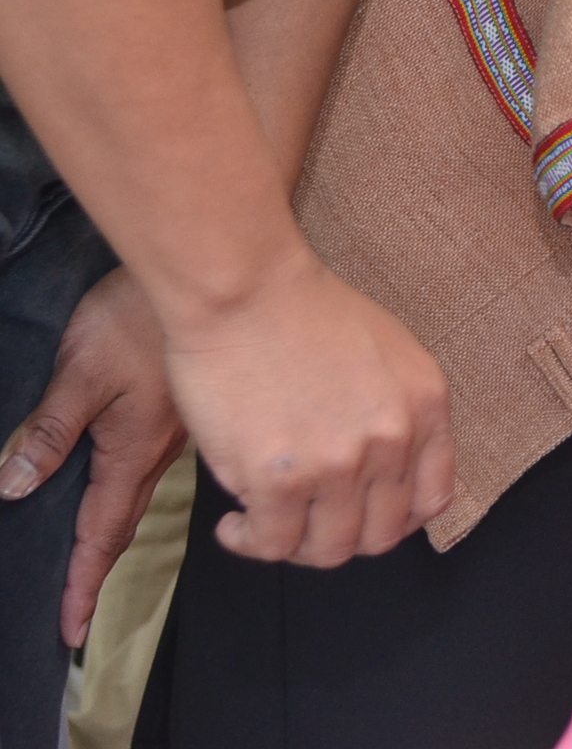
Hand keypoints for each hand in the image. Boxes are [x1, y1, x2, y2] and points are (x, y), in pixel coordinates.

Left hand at [0, 268, 186, 645]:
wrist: (214, 278)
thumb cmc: (138, 318)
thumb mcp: (81, 372)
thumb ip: (50, 431)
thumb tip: (15, 487)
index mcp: (132, 451)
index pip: (100, 533)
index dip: (82, 582)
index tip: (70, 629)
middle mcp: (160, 452)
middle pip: (125, 525)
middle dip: (99, 569)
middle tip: (79, 611)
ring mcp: (179, 432)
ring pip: (143, 497)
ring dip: (118, 534)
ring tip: (99, 560)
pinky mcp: (186, 411)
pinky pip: (158, 467)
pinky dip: (138, 494)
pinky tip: (134, 486)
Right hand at [163, 248, 454, 566]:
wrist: (246, 289)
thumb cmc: (303, 312)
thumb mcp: (389, 354)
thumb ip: (398, 411)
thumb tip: (385, 471)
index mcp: (426, 406)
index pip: (432, 500)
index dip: (394, 521)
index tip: (359, 516)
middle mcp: (393, 439)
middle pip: (380, 535)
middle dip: (340, 536)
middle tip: (306, 523)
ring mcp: (339, 463)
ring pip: (329, 550)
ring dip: (295, 546)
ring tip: (267, 523)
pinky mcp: (279, 478)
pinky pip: (273, 544)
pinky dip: (251, 542)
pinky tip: (236, 523)